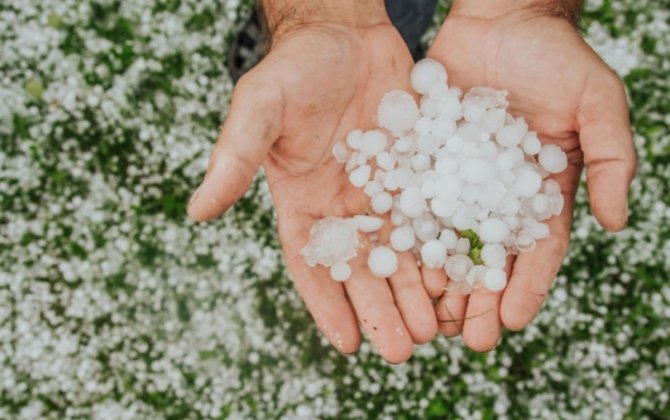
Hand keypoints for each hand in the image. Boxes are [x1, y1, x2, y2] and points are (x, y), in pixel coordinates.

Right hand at [187, 1, 437, 362]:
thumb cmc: (294, 68)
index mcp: (301, 201)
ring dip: (416, 291)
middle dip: (381, 310)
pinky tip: (460, 276)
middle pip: (362, 268)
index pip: (312, 263)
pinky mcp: (414, 172)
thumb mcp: (259, 110)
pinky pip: (430, 216)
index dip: (327, 304)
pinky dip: (442, 248)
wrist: (343, 31)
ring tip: (436, 329)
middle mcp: (341, 204)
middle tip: (403, 350)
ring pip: (400, 251)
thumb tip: (196, 211)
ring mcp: (381, 190)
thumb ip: (233, 159)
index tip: (347, 344)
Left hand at [427, 0, 635, 350]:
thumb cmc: (557, 57)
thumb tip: (617, 223)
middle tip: (465, 339)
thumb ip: (613, 160)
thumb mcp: (597, 103)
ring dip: (439, 281)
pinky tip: (396, 265)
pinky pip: (414, 203)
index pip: (537, 250)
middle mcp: (497, 194)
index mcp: (542, 191)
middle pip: (489, 257)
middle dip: (478, 299)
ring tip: (428, 317)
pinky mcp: (425, 161)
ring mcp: (458, 180)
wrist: (501, 19)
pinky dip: (407, 236)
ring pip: (447, 240)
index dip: (526, 286)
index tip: (509, 322)